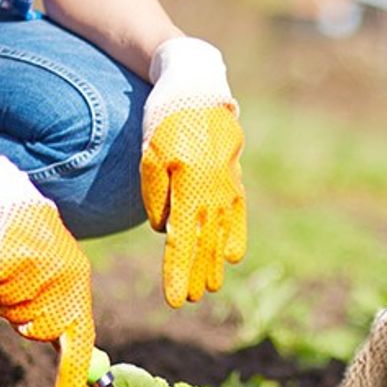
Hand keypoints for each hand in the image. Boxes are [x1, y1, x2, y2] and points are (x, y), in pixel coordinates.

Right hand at [0, 157, 94, 386]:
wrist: (8, 202)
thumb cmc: (35, 251)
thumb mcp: (59, 282)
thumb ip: (66, 323)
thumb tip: (86, 372)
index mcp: (80, 286)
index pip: (81, 338)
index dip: (73, 375)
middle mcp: (67, 277)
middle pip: (37, 331)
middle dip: (23, 319)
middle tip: (22, 293)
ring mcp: (40, 266)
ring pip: (12, 313)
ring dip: (5, 299)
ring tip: (11, 271)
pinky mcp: (12, 255)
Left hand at [141, 37, 246, 307]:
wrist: (197, 85)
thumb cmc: (164, 118)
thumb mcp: (148, 153)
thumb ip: (156, 194)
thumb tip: (165, 229)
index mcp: (188, 184)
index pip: (181, 241)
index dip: (178, 272)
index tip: (175, 300)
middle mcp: (213, 189)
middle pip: (204, 243)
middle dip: (196, 274)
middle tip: (190, 300)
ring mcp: (228, 184)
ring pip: (222, 232)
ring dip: (214, 262)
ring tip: (210, 288)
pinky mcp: (235, 176)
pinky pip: (238, 213)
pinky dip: (236, 235)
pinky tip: (232, 256)